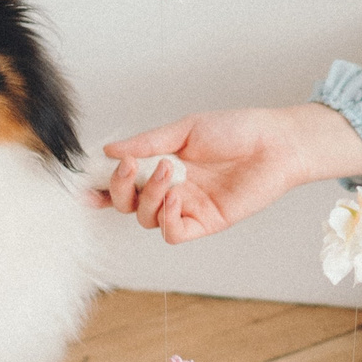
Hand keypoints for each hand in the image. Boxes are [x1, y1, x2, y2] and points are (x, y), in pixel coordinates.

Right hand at [99, 104, 361, 244]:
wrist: (275, 143)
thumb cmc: (236, 130)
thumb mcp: (186, 129)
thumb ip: (147, 142)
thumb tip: (109, 151)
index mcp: (162, 164)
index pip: (124, 180)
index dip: (102, 185)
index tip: (86, 182)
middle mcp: (171, 188)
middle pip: (128, 203)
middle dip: (120, 189)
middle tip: (129, 168)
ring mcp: (187, 206)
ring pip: (146, 218)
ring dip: (149, 196)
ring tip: (169, 172)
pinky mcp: (206, 222)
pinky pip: (173, 233)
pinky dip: (166, 219)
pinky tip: (176, 198)